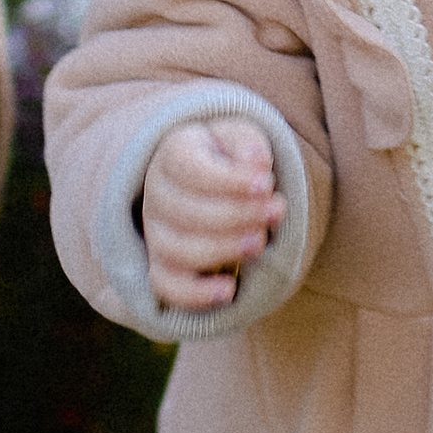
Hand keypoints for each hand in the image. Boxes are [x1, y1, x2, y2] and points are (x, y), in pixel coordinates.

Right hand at [144, 117, 285, 311]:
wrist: (217, 179)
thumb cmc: (232, 156)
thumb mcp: (243, 138)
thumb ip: (249, 146)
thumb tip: (256, 162)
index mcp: (173, 154)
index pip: (190, 169)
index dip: (230, 181)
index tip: (267, 184)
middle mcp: (156, 194)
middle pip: (185, 212)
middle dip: (237, 216)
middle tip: (276, 211)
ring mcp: (155, 232)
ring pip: (178, 250)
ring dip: (223, 249)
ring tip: (261, 243)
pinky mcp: (161, 264)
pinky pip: (167, 286)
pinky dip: (195, 294)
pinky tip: (229, 290)